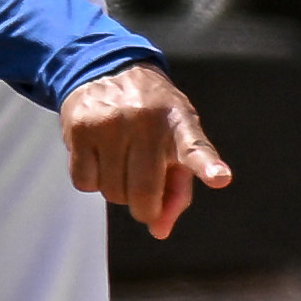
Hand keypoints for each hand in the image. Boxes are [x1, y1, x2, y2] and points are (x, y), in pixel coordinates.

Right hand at [62, 61, 234, 238]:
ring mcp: (110, 122)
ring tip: (121, 160)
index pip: (195, 147)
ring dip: (118, 190)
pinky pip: (85, 183)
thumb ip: (177, 189)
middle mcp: (145, 120)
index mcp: (179, 122)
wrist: (107, 70)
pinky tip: (100, 155)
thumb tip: (159, 230)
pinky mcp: (80, 128)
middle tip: (145, 196)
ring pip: (112, 192)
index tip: (220, 178)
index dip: (207, 166)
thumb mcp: (174, 142)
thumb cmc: (151, 118)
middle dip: (146, 207)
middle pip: (144, 193)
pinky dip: (93, 180)